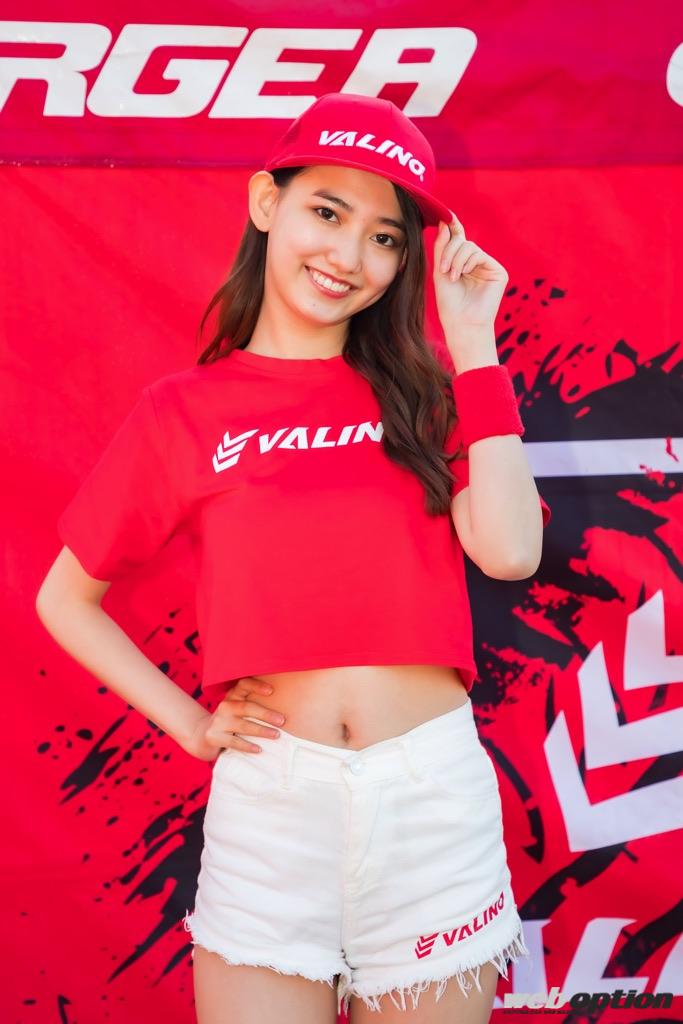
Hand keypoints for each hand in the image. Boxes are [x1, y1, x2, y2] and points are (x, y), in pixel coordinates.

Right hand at [185, 677, 286, 761]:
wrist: (202, 736)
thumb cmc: (230, 721)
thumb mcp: (239, 708)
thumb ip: (255, 703)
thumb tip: (286, 705)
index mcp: (233, 696)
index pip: (243, 685)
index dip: (257, 686)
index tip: (272, 691)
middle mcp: (225, 706)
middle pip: (246, 707)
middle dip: (266, 714)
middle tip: (282, 721)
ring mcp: (218, 721)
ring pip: (242, 725)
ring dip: (261, 730)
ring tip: (276, 735)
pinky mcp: (214, 736)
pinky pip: (234, 742)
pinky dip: (247, 746)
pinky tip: (259, 749)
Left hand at [433, 214, 508, 332]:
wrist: (460, 323)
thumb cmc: (449, 303)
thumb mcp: (440, 271)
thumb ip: (442, 247)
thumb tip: (446, 221)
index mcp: (463, 263)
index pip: (459, 240)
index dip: (453, 227)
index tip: (445, 215)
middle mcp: (477, 263)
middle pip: (462, 242)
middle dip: (449, 251)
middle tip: (443, 268)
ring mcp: (488, 267)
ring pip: (470, 247)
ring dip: (456, 259)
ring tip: (452, 276)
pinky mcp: (498, 272)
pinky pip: (479, 254)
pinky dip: (467, 262)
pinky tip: (463, 275)